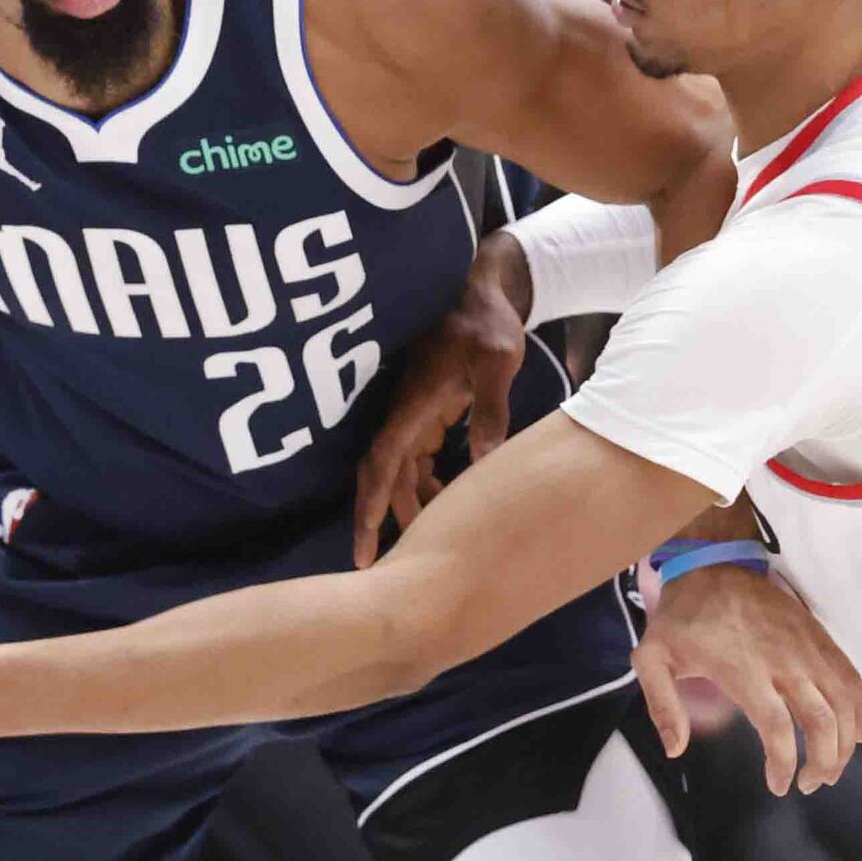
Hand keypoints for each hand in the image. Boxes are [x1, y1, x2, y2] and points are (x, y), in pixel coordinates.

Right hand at [356, 235, 530, 567]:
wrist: (483, 290)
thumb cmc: (488, 322)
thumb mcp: (497, 362)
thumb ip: (491, 411)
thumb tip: (485, 462)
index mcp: (415, 402)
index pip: (385, 460)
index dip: (371, 504)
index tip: (365, 543)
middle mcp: (406, 412)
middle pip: (383, 475)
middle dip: (378, 520)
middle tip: (380, 570)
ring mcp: (414, 415)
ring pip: (400, 473)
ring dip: (408, 506)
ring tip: (426, 548)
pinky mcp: (427, 415)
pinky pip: (417, 461)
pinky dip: (425, 487)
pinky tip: (447, 507)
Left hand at [637, 562, 861, 793]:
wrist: (715, 564)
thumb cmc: (684, 617)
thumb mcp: (652, 658)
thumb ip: (662, 705)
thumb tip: (675, 749)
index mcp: (745, 670)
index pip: (777, 727)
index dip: (784, 764)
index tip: (779, 785)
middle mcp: (784, 661)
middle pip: (822, 721)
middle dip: (824, 762)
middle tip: (810, 784)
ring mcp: (808, 649)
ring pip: (846, 703)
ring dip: (847, 743)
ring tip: (832, 768)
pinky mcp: (820, 639)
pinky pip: (853, 679)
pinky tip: (857, 734)